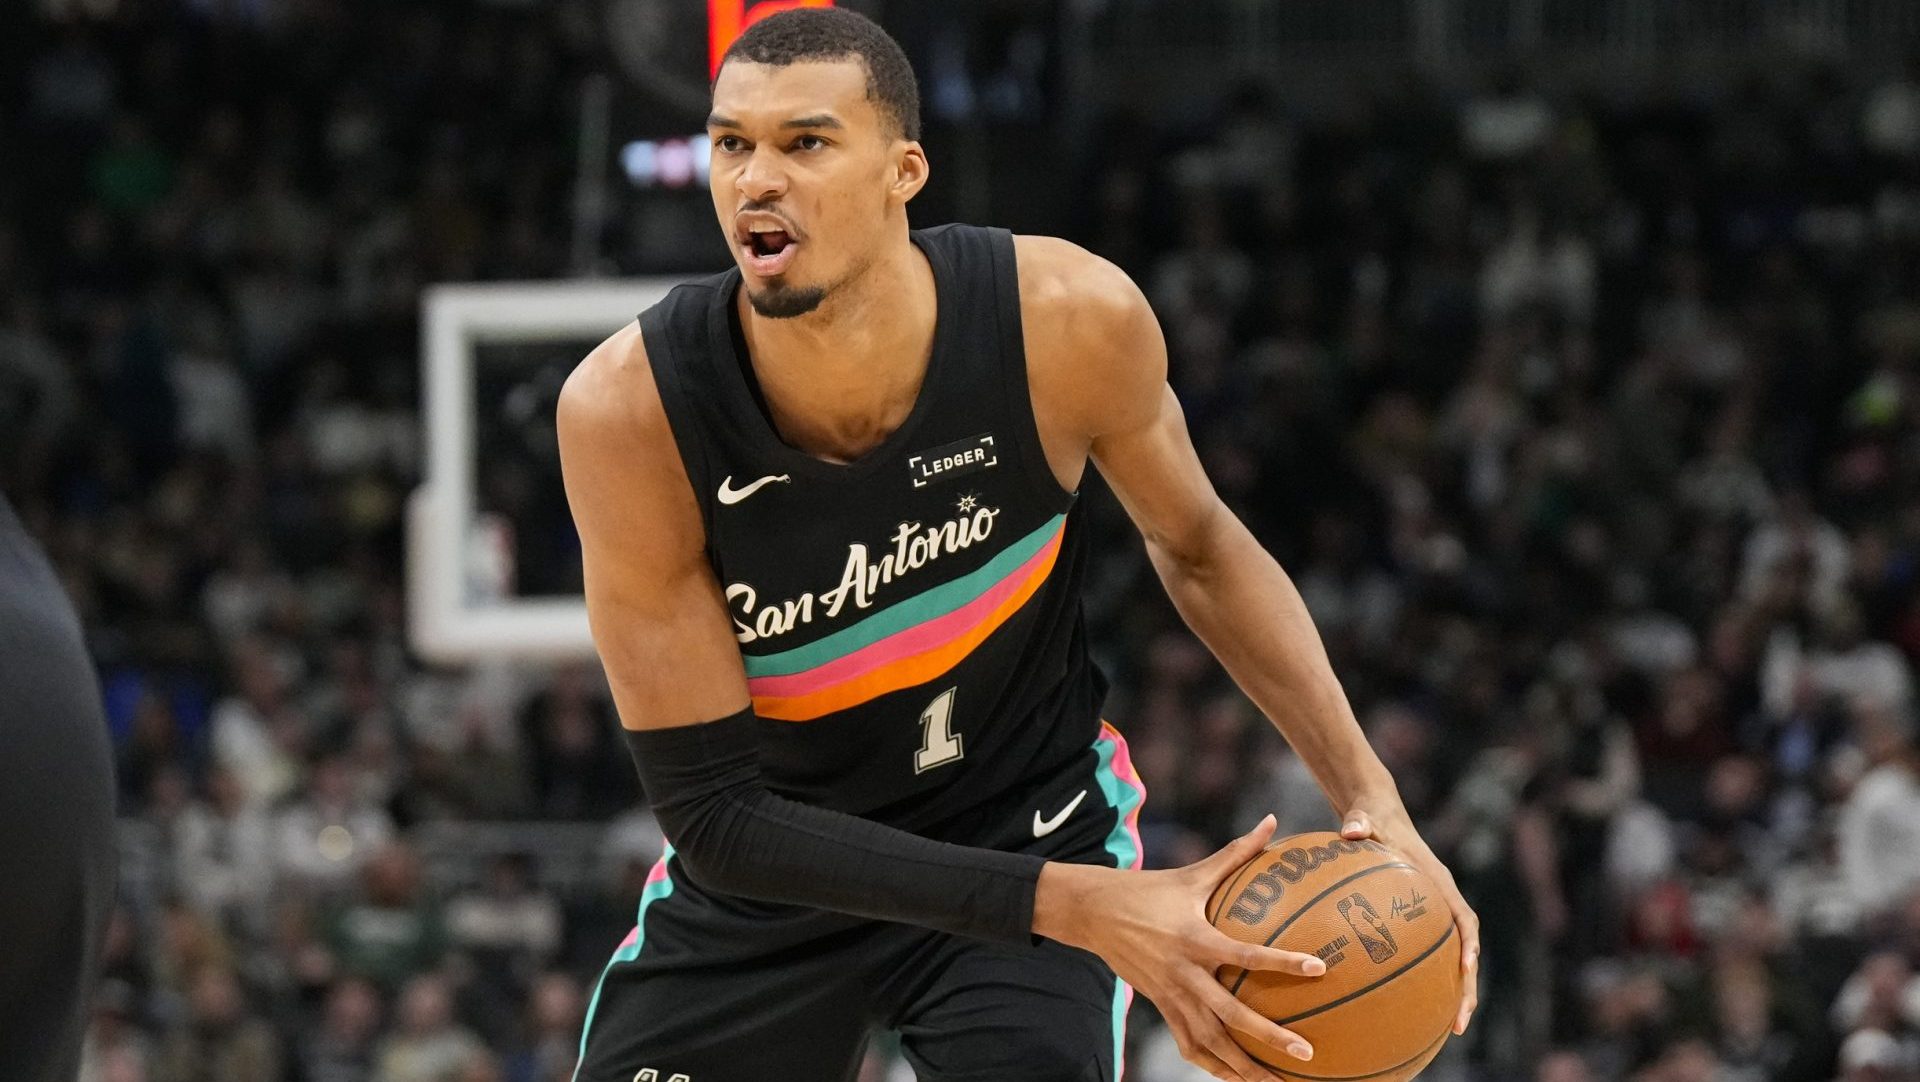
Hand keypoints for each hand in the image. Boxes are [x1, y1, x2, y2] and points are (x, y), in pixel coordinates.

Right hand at [1035, 814, 1325, 1081]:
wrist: (1093, 913)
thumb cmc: (1150, 888)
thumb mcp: (1193, 872)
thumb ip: (1237, 852)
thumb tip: (1271, 821)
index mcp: (1195, 937)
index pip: (1245, 955)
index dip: (1282, 962)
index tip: (1319, 969)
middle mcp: (1183, 973)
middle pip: (1230, 1015)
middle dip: (1269, 1037)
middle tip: (1306, 1053)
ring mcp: (1170, 996)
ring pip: (1211, 1041)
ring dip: (1244, 1068)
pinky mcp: (1160, 1008)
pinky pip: (1189, 1044)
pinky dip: (1213, 1066)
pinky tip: (1238, 1079)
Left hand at [1338, 805, 1479, 1034]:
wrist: (1375, 812)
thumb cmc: (1371, 816)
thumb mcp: (1366, 816)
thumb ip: (1361, 822)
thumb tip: (1352, 830)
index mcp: (1437, 881)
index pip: (1463, 916)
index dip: (1468, 941)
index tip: (1467, 967)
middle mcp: (1442, 901)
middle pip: (1466, 950)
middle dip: (1467, 987)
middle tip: (1460, 1022)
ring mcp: (1430, 914)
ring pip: (1450, 960)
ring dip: (1453, 994)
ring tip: (1448, 1031)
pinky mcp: (1413, 922)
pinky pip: (1422, 956)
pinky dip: (1420, 982)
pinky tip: (1402, 1009)